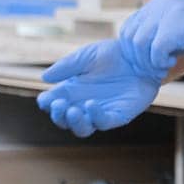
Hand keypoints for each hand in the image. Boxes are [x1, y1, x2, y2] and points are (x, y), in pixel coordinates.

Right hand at [36, 40, 162, 137]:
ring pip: (82, 128)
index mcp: (71, 91)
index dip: (46, 104)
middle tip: (60, 105)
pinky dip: (96, 117)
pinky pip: (104, 122)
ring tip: (73, 111)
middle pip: (65, 121)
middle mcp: (83, 104)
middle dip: (59, 116)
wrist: (139, 56)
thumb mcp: (85, 56)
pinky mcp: (118, 115)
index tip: (45, 99)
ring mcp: (100, 112)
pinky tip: (92, 105)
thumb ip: (66, 66)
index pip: (53, 103)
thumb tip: (44, 78)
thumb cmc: (112, 55)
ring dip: (75, 122)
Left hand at [118, 0, 183, 77]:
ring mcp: (169, 13)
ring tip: (164, 68)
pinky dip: (160, 63)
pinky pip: (155, 50)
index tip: (148, 63)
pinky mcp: (179, 26)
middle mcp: (161, 4)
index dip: (134, 49)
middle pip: (130, 37)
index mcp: (160, 3)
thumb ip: (164, 35)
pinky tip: (171, 65)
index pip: (130, 27)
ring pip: (139, 44)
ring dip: (148, 63)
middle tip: (154, 70)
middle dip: (138, 59)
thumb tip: (146, 57)